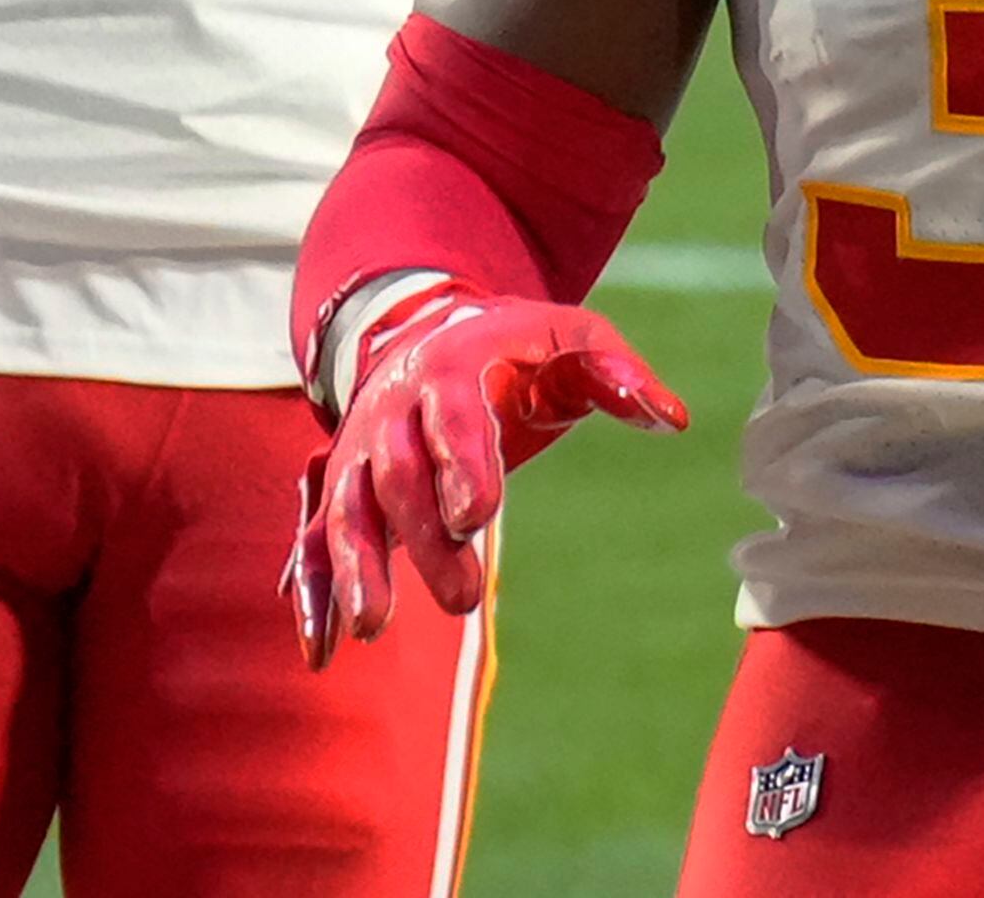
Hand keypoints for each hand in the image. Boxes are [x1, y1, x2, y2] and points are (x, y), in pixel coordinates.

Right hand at [282, 285, 683, 667]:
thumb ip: (617, 376)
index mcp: (449, 367)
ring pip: (346, 510)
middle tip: (463, 600)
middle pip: (397, 473)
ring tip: (373, 627)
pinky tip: (320, 653)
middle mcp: (391, 410)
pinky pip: (314, 542)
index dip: (462, 462)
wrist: (419, 330)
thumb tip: (671, 418)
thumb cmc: (511, 349)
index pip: (451, 415)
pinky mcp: (340, 492)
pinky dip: (311, 595)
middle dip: (422, 536)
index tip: (478, 515)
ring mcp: (357, 452)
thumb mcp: (570, 339)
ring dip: (356, 568)